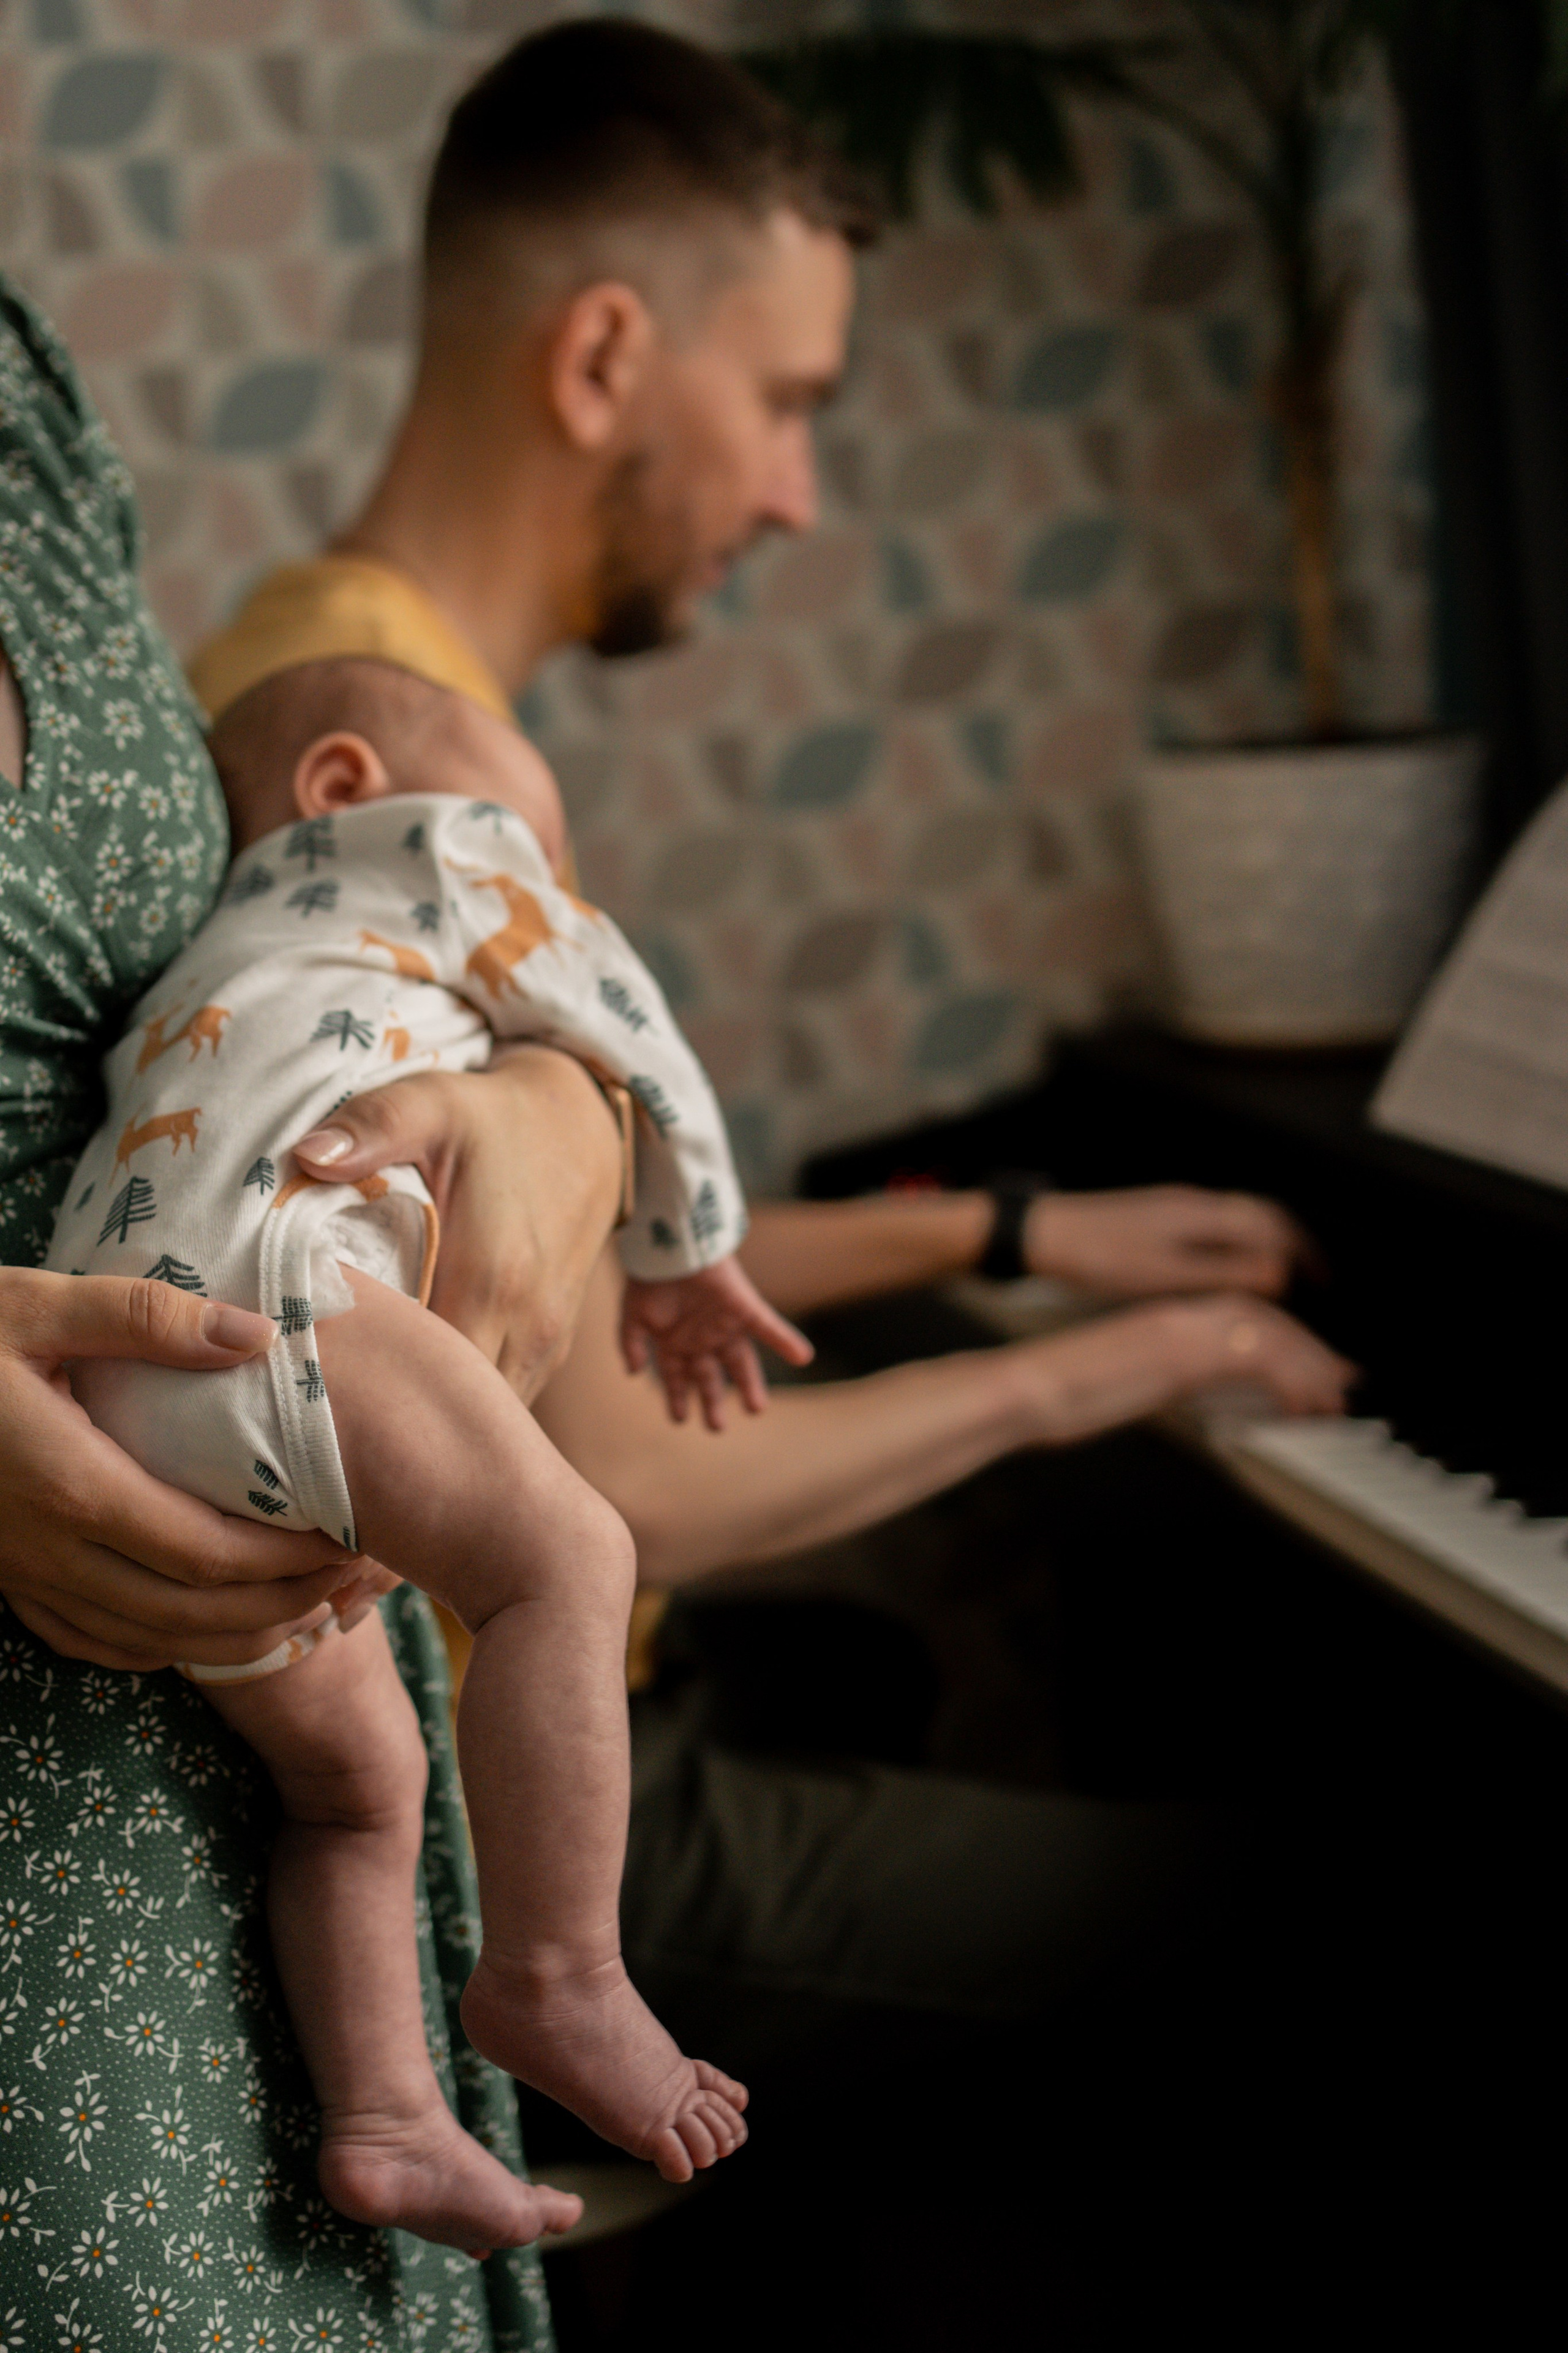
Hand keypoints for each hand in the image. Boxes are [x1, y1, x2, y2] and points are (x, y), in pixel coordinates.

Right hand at [0, 1269, 354, 1671]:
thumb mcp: (37, 1304)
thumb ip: (148, 1318)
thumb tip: (259, 1334)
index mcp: (71, 1485)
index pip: (209, 1554)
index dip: (291, 1561)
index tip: (356, 1539)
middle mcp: (50, 1551)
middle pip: (195, 1614)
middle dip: (290, 1607)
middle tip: (361, 1584)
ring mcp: (25, 1577)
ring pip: (154, 1641)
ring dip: (244, 1637)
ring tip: (317, 1610)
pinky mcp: (8, 1584)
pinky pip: (101, 1643)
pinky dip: (171, 1646)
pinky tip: (215, 1624)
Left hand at [293, 1044, 623, 1402]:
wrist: (583, 1129)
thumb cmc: (495, 1118)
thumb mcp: (433, 1103)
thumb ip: (372, 1126)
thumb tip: (306, 1155)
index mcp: (493, 1279)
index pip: (421, 1377)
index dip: (361, 1390)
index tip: (303, 1381)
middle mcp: (528, 1327)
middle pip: (451, 1415)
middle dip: (387, 1419)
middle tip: (316, 1406)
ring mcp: (546, 1346)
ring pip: (480, 1418)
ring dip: (425, 1416)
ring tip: (357, 1405)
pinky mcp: (551, 1350)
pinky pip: (500, 1401)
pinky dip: (456, 1405)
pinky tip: (406, 1390)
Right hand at [621, 1257, 813, 1431]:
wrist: (667, 1243)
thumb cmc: (648, 1277)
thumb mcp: (632, 1315)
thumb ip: (631, 1344)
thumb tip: (633, 1374)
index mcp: (676, 1342)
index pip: (678, 1378)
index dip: (678, 1398)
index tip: (680, 1420)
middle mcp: (702, 1338)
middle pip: (711, 1377)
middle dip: (713, 1403)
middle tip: (717, 1427)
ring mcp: (723, 1324)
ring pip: (741, 1362)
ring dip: (750, 1386)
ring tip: (756, 1410)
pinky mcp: (743, 1307)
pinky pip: (769, 1327)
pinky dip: (786, 1342)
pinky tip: (803, 1357)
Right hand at [1011, 1291, 1354, 1448]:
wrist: (1023, 1387)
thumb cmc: (1056, 1391)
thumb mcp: (1122, 1379)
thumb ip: (1159, 1376)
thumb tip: (1182, 1392)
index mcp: (1163, 1316)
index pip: (1239, 1315)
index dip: (1284, 1338)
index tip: (1310, 1365)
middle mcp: (1177, 1314)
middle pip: (1264, 1318)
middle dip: (1310, 1350)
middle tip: (1340, 1381)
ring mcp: (1180, 1330)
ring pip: (1268, 1334)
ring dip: (1308, 1366)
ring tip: (1330, 1400)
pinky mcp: (1180, 1354)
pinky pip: (1254, 1359)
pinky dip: (1289, 1382)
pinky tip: (1302, 1407)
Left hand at [1027, 1185, 1310, 1299]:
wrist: (1043, 1233)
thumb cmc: (1098, 1255)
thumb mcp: (1164, 1274)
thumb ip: (1222, 1273)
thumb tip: (1278, 1276)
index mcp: (1202, 1214)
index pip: (1273, 1225)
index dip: (1304, 1253)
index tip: (1322, 1281)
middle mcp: (1194, 1202)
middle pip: (1261, 1216)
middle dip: (1292, 1245)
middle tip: (1312, 1278)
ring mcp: (1174, 1206)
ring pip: (1237, 1218)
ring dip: (1265, 1244)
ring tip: (1279, 1276)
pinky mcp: (1157, 1216)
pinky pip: (1214, 1224)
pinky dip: (1236, 1245)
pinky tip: (1229, 1267)